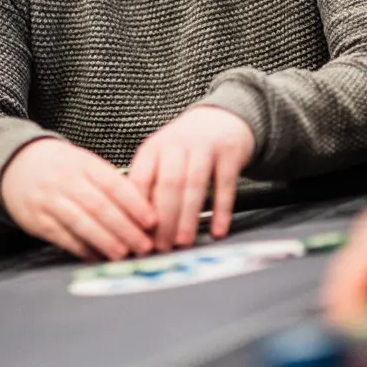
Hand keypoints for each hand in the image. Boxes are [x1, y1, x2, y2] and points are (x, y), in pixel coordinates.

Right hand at [0, 138, 155, 260]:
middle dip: (124, 228)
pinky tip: (98, 257)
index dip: (134, 203)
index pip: (112, 183)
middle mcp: (65, 180)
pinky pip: (62, 237)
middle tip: (144, 245)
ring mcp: (49, 200)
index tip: (152, 220)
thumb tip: (141, 210)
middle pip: (98, 206)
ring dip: (104, 240)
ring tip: (123, 254)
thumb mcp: (84, 163)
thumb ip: (109, 183)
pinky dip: (82, 248)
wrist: (16, 165)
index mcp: (83, 163)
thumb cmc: (61, 166)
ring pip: (80, 222)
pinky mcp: (37, 220)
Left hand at [129, 107, 255, 250]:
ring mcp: (204, 146)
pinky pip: (225, 185)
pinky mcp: (229, 152)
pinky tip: (217, 230)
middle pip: (168, 183)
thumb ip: (150, 186)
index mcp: (154, 148)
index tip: (137, 234)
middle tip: (161, 246)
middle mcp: (177, 144)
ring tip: (183, 242)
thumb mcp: (161, 158)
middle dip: (164, 219)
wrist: (221, 119)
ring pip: (194, 184)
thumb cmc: (185, 148)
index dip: (137, 208)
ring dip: (188, 216)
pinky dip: (221, 210)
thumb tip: (137, 228)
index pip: (141, 179)